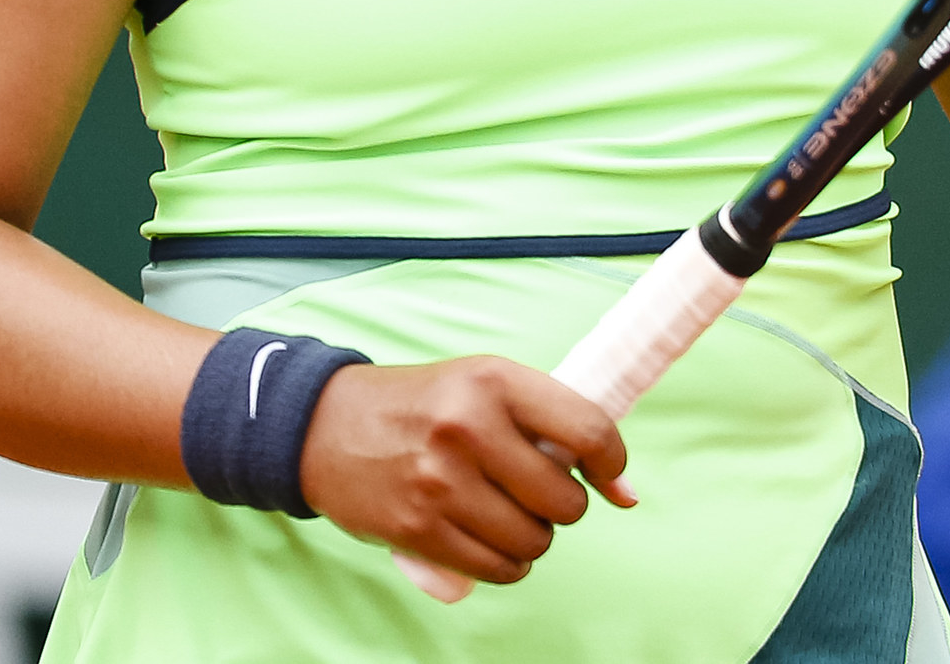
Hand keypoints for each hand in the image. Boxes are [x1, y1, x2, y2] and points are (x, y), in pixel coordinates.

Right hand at [298, 355, 633, 583]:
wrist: (324, 426)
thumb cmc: (419, 406)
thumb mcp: (480, 384)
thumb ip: (551, 425)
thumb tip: (626, 493)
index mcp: (492, 380)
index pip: (588, 429)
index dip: (611, 462)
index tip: (609, 477)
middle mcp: (467, 427)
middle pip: (564, 500)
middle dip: (560, 506)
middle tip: (531, 491)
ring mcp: (441, 481)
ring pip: (534, 542)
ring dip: (531, 538)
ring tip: (503, 514)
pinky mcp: (418, 528)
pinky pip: (496, 569)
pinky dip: (503, 564)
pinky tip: (485, 539)